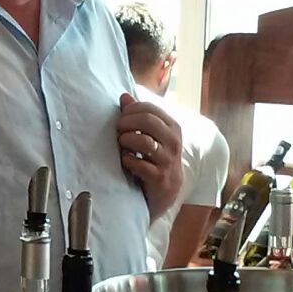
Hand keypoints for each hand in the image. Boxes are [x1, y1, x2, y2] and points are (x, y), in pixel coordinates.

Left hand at [118, 93, 183, 222]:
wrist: (164, 195)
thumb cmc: (154, 161)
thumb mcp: (149, 137)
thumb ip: (138, 116)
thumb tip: (124, 97)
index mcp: (172, 128)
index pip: (149, 108)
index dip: (130, 110)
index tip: (121, 119)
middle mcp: (174, 142)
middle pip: (147, 121)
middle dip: (126, 123)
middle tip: (118, 131)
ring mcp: (168, 161)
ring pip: (144, 141)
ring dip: (126, 141)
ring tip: (122, 146)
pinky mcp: (160, 179)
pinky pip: (139, 164)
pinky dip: (127, 161)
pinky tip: (126, 162)